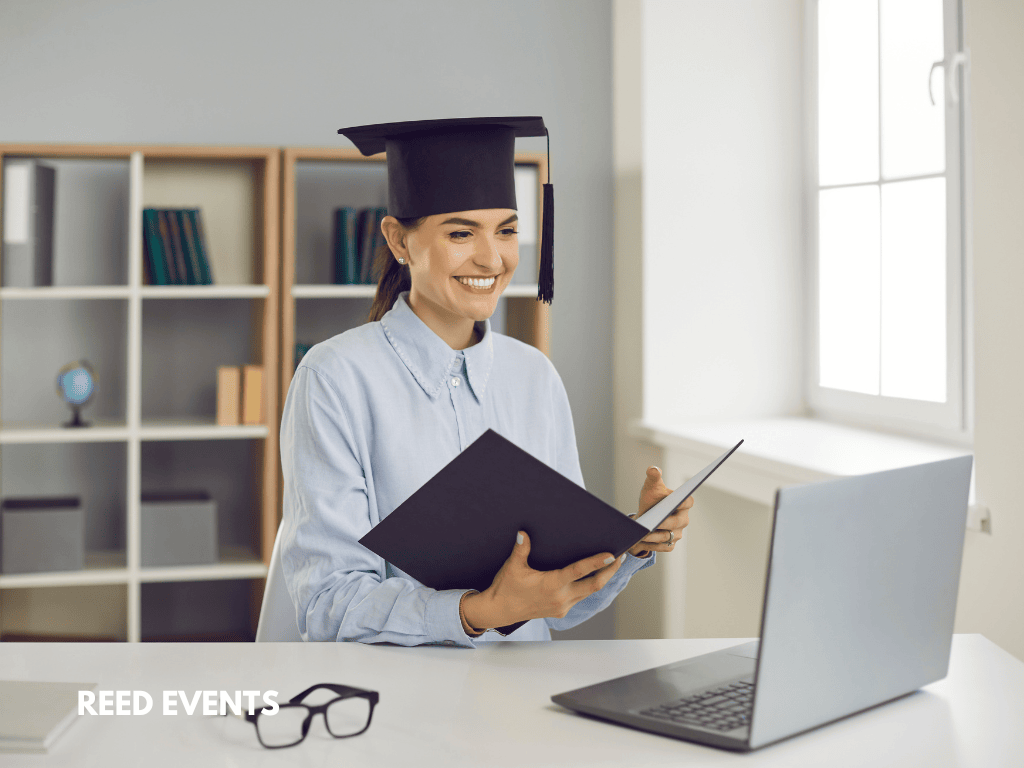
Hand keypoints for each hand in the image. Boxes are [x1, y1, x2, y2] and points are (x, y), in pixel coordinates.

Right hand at [461, 531, 624, 629]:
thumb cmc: (506, 589)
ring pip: (588, 593)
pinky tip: (590, 577)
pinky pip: (580, 598)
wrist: (499, 611)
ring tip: (610, 565)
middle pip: (594, 585)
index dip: (597, 563)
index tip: (612, 555)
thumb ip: (521, 549)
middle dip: (609, 571)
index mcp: (551, 585)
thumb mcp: (512, 567)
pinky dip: (587, 587)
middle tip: (620, 557)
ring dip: (601, 579)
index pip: (579, 571)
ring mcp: (562, 606)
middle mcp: (561, 598)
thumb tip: (524, 533)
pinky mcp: (560, 611)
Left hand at [628, 466, 692, 557]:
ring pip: (667, 537)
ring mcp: (678, 534)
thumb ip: (653, 477)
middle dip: (663, 523)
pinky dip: (650, 545)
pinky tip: (639, 542)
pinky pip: (662, 547)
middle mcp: (684, 520)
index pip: (687, 502)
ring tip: (641, 535)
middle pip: (676, 523)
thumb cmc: (651, 499)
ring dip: (653, 537)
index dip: (683, 502)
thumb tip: (653, 469)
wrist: (645, 516)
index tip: (675, 501)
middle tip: (650, 524)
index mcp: (684, 503)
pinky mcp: (670, 545)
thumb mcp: (651, 487)